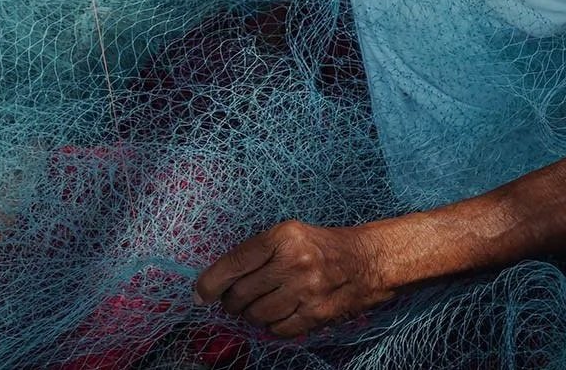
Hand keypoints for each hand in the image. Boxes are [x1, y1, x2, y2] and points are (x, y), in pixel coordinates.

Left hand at [193, 220, 393, 339]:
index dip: (210, 282)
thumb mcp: (289, 235)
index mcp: (283, 237)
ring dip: (251, 316)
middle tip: (235, 300)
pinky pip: (278, 330)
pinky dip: (272, 326)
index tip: (198, 294)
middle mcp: (294, 262)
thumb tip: (218, 283)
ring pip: (257, 316)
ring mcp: (307, 290)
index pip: (235, 263)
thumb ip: (256, 255)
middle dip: (231, 302)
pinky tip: (279, 313)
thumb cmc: (320, 246)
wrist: (366, 261)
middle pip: (241, 295)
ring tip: (258, 306)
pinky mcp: (317, 314)